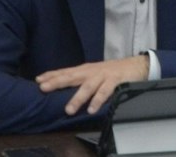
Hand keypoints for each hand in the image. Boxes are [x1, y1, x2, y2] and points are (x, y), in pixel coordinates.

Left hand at [37, 55, 151, 115]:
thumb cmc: (113, 72)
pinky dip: (98, 100)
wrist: (137, 65)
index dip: (52, 75)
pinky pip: (106, 91)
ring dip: (78, 98)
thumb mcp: (94, 73)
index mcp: (86, 70)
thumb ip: (80, 80)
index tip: (38, 80)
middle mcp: (92, 72)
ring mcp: (104, 76)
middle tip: (43, 88)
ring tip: (68, 110)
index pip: (66, 72)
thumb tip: (61, 86)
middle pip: (72, 76)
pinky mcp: (116, 81)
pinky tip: (92, 109)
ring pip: (88, 87)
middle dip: (57, 82)